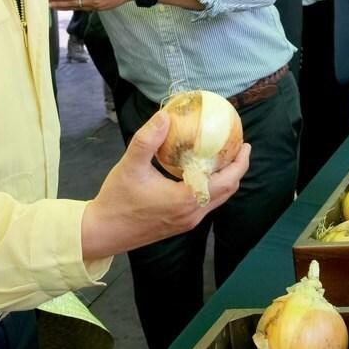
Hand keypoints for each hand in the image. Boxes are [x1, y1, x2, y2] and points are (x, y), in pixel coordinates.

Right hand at [79, 111, 249, 261]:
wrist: (103, 232)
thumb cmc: (117, 199)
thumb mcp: (130, 165)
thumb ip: (148, 139)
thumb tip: (165, 115)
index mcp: (186, 199)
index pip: (226, 181)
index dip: (240, 163)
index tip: (245, 144)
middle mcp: (192, 213)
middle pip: (227, 191)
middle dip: (237, 169)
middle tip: (238, 148)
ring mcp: (187, 222)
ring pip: (217, 199)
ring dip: (225, 179)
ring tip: (224, 158)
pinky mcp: (180, 224)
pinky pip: (205, 204)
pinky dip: (211, 187)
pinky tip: (201, 173)